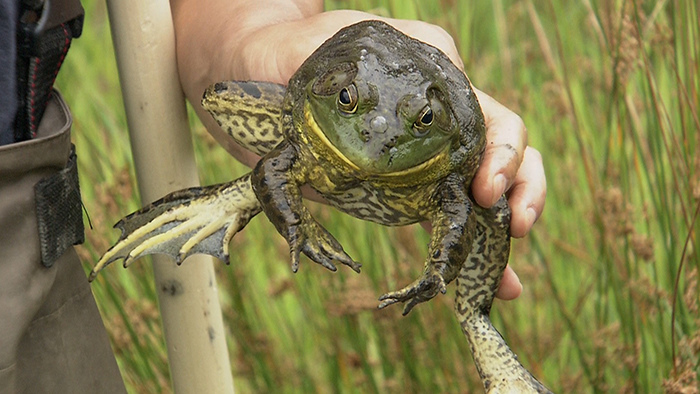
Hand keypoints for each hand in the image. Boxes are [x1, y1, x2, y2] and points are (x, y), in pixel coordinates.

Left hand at [171, 1, 545, 299]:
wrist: (251, 75)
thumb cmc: (279, 54)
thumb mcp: (304, 50)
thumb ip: (331, 68)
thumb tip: (351, 97)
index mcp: (426, 75)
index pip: (482, 108)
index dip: (498, 149)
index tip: (484, 187)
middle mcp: (435, 114)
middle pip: (500, 144)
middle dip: (518, 184)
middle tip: (512, 224)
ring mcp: (421, 153)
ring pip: (482, 184)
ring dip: (504, 226)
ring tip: (507, 277)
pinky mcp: (402, 187)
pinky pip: (445, 216)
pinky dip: (469, 250)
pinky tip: (492, 284)